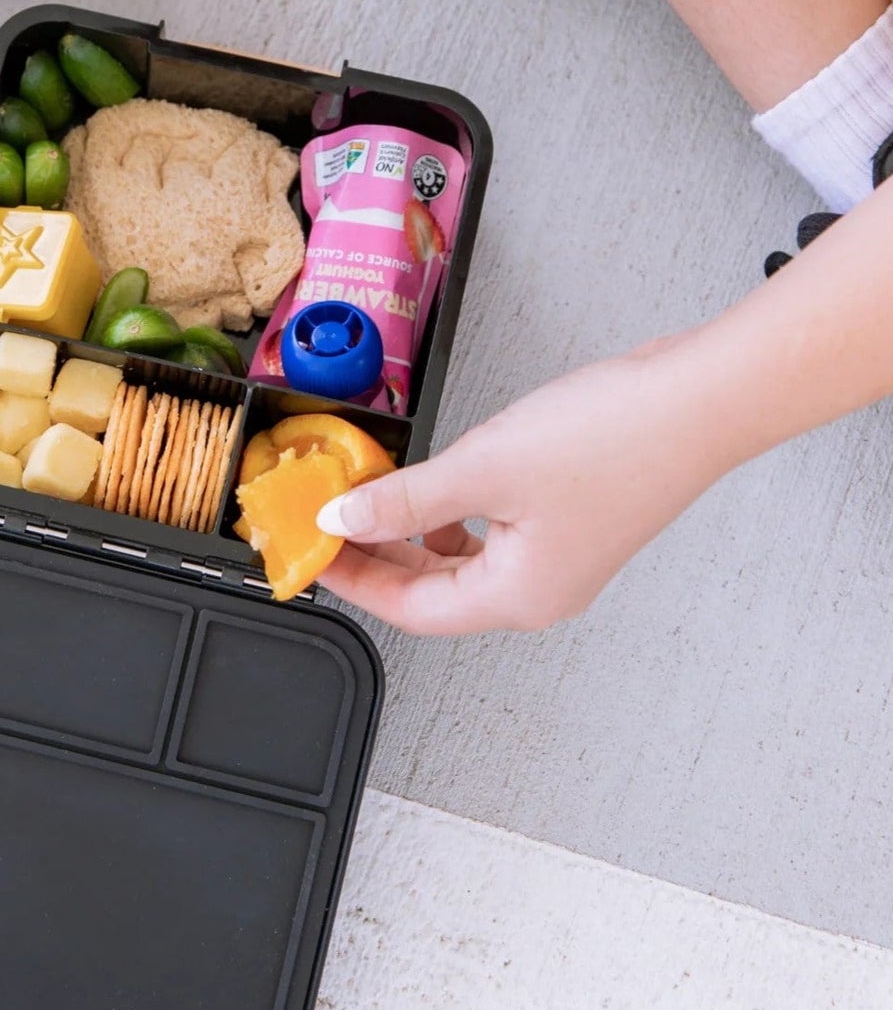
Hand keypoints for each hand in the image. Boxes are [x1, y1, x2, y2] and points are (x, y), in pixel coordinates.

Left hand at [316, 334, 736, 634]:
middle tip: (328, 526)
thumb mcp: (483, 467)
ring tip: (368, 500)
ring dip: (409, 536)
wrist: (700, 399)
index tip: (310, 553)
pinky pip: (488, 537)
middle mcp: (539, 592)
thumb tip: (344, 521)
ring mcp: (558, 562)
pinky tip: (431, 489)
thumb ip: (403, 500)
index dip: (353, 581)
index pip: (410, 610)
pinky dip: (448, 517)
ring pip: (458, 564)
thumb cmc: (616, 438)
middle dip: (375, 559)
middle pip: (432, 593)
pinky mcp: (568, 526)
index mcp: (518, 596)